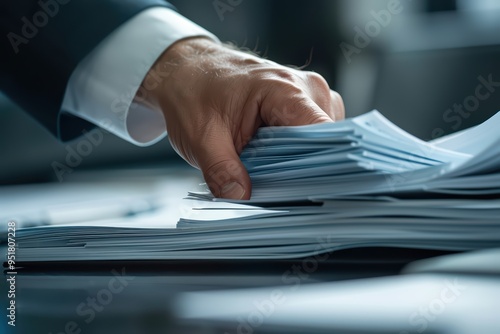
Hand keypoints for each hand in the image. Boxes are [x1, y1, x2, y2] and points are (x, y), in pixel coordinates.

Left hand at [139, 37, 344, 199]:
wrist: (186, 70)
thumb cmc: (192, 91)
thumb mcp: (200, 136)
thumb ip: (221, 170)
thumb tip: (241, 198)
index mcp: (285, 89)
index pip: (324, 133)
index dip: (319, 166)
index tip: (305, 191)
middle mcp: (305, 88)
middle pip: (327, 141)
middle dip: (303, 167)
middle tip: (272, 183)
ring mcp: (306, 94)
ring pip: (322, 140)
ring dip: (300, 160)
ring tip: (268, 167)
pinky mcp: (300, 103)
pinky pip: (312, 134)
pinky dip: (296, 152)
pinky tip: (274, 158)